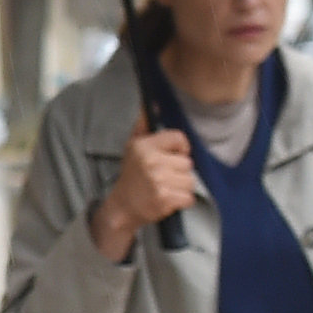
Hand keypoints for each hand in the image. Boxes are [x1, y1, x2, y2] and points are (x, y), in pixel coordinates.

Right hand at [90, 121, 199, 257]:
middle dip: (179, 172)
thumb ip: (142, 126)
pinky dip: (181, 201)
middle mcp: (150, 161)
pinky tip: (168, 200)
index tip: (171, 158)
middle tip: (164, 178)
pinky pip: (189, 197)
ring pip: (190, 181)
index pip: (179, 139)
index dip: (180, 150)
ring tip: (165, 189)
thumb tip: (151, 103)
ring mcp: (158, 181)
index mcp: (144, 146)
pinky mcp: (164, 199)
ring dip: (181, 188)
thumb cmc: (131, 178)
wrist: (121, 209)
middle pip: (187, 163)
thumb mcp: (132, 148)